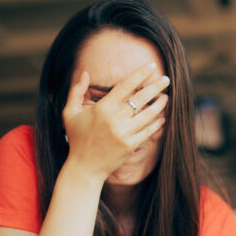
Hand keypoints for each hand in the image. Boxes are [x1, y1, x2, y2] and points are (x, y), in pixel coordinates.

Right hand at [61, 65, 169, 180]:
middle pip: (141, 98)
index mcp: (102, 108)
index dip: (140, 74)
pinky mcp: (131, 145)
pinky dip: (157, 123)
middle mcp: (115, 119)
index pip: (126, 85)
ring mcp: (125, 133)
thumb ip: (76, 91)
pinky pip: (148, 131)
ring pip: (148, 114)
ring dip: (159, 104)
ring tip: (166, 97)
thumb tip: (85, 72)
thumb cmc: (77, 138)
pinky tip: (162, 117)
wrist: (84, 168)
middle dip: (156, 86)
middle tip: (166, 79)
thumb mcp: (70, 113)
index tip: (151, 67)